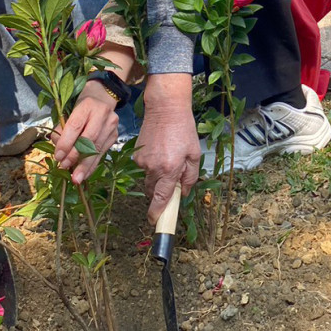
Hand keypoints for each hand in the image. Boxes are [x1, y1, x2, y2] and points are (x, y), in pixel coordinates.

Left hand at [52, 81, 120, 184]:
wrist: (102, 97)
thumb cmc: (79, 106)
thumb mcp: (67, 111)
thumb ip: (61, 129)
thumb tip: (59, 151)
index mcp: (88, 104)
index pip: (76, 126)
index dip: (66, 143)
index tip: (58, 157)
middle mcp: (103, 113)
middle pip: (89, 139)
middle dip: (76, 157)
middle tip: (65, 168)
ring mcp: (112, 125)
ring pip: (97, 148)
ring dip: (85, 166)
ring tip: (76, 179)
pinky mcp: (115, 135)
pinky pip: (102, 153)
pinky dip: (93, 165)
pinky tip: (85, 174)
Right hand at [134, 82, 201, 223]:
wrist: (165, 108)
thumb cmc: (183, 129)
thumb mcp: (194, 153)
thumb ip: (190, 176)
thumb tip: (183, 193)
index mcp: (169, 169)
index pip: (160, 198)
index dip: (157, 213)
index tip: (155, 222)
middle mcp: (153, 168)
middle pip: (153, 191)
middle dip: (160, 193)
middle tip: (170, 182)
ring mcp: (143, 162)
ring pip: (148, 179)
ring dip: (157, 177)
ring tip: (167, 158)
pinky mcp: (136, 155)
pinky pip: (144, 167)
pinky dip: (152, 165)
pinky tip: (160, 151)